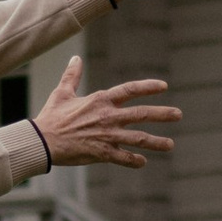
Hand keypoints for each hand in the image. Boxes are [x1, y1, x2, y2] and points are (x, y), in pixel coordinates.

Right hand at [32, 56, 180, 170]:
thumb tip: (74, 58)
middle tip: (178, 114)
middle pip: (141, 114)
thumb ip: (72, 75)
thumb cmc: (51, 116)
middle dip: (162, 114)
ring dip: (156, 142)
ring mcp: (107, 135)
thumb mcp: (62, 92)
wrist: (42, 141)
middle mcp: (108, 116)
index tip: (163, 86)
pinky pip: (123, 158)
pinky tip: (143, 162)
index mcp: (100, 100)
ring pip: (138, 138)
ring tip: (170, 145)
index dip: (148, 87)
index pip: (130, 90)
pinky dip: (134, 161)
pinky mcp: (102, 152)